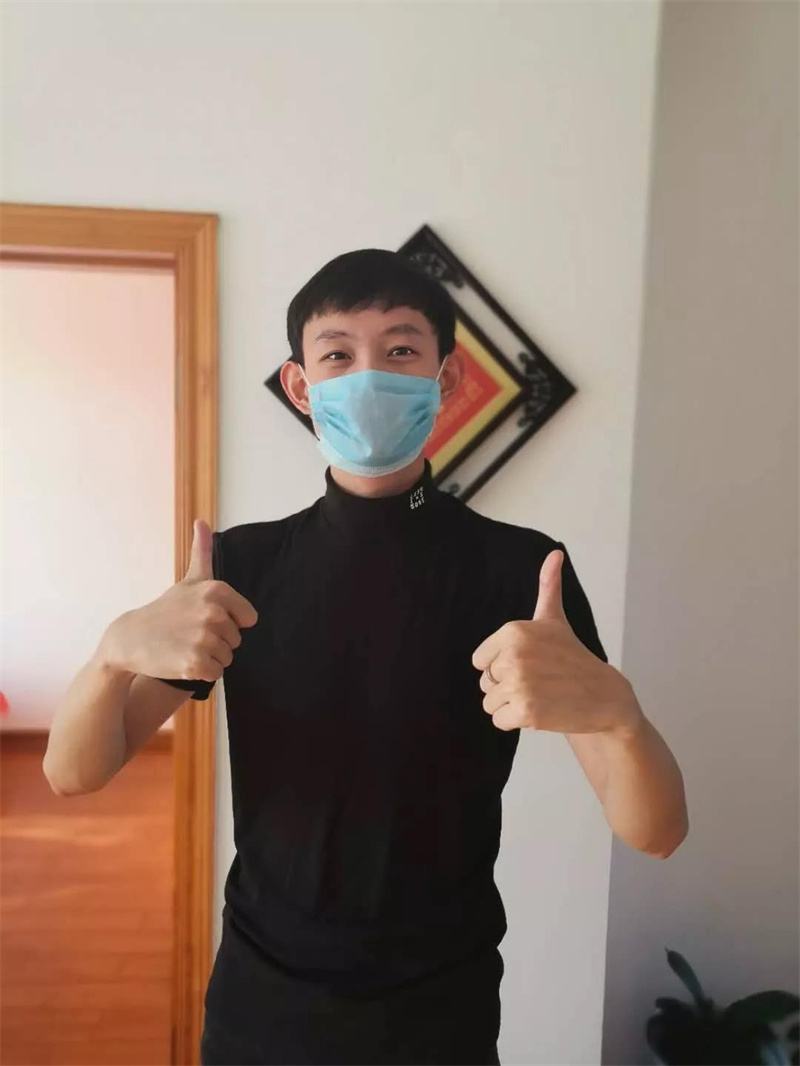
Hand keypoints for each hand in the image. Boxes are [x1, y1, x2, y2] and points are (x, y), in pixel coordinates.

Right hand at [100, 520, 258, 682]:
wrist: (129, 638)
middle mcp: (213, 613)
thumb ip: (202, 552)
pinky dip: (202, 671)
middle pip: (236, 639)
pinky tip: (182, 660)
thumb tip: (202, 521)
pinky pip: (216, 673)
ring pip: (227, 658)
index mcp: (217, 591)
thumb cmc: (165, 610)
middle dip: (217, 641)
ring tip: (185, 646)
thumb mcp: (188, 580)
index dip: (229, 622)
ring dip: (209, 657)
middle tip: (190, 634)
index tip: (205, 618)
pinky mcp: (195, 663)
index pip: (248, 618)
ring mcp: (203, 639)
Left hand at [472, 548, 634, 733]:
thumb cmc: (573, 657)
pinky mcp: (526, 711)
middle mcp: (513, 654)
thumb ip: (548, 586)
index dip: (501, 666)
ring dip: (511, 706)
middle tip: (538, 682)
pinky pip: (499, 721)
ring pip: (490, 703)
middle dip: (508, 687)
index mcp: (513, 631)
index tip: (530, 664)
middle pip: (486, 683)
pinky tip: (540, 712)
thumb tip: (556, 552)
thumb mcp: (555, 619)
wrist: (604, 695)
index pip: (480, 661)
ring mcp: (520, 683)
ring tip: (539, 696)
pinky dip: (516, 722)